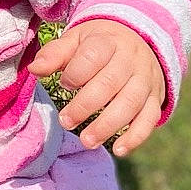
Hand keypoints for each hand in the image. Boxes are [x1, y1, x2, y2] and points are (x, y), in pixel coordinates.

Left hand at [28, 18, 165, 156]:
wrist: (139, 39)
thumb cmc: (99, 44)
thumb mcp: (77, 40)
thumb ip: (55, 54)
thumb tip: (35, 70)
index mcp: (109, 42)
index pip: (94, 56)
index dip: (77, 73)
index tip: (64, 84)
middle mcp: (131, 60)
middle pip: (111, 83)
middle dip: (86, 105)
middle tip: (66, 122)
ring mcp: (145, 80)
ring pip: (130, 103)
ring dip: (108, 125)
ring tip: (87, 141)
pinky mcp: (155, 98)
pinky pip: (150, 118)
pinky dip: (136, 136)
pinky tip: (118, 150)